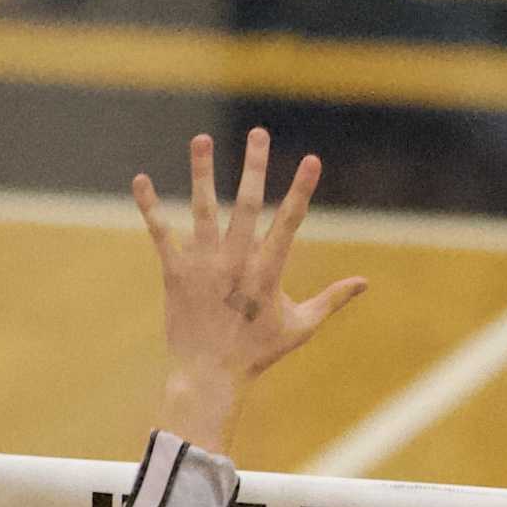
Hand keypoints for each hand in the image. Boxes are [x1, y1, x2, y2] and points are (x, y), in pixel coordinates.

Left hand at [132, 128, 367, 452]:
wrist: (210, 374)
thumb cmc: (258, 352)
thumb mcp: (302, 326)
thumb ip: (332, 299)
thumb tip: (364, 282)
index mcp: (269, 270)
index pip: (290, 220)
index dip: (301, 188)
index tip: (311, 159)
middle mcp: (236, 260)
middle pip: (246, 202)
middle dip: (253, 165)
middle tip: (257, 132)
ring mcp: (204, 264)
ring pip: (202, 208)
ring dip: (201, 171)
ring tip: (201, 139)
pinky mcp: (175, 272)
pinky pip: (160, 233)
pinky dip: (149, 207)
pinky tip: (141, 179)